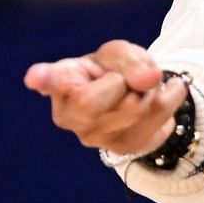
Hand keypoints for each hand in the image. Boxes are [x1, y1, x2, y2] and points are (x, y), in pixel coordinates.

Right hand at [25, 40, 187, 155]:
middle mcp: (71, 116)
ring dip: (150, 90)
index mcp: (62, 82)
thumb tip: (149, 78)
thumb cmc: (113, 71)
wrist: (134, 97)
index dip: (45, 79)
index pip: (52, 80)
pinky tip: (157, 96)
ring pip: (138, 107)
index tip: (34, 77)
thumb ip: (130, 61)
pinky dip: (169, 99)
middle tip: (123, 79)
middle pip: (107, 94)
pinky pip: (160, 118)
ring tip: (139, 88)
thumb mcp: (118, 54)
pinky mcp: (124, 149)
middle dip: (125, 80)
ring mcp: (96, 138)